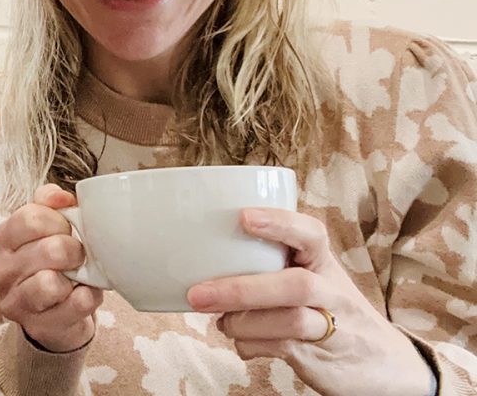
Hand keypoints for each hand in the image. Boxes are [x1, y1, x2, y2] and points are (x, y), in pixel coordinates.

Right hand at [0, 184, 103, 352]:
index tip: (67, 227)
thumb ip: (49, 202)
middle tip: (78, 254)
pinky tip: (85, 293)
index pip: (30, 218)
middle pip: (48, 249)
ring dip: (76, 275)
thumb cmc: (50, 262)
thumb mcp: (45, 227)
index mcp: (1, 241)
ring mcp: (16, 303)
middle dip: (73, 248)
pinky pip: (75, 305)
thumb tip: (63, 197)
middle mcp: (1, 272)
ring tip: (78, 275)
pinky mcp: (39, 326)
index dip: (58, 220)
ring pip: (51, 283)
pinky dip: (89, 297)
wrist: (54, 312)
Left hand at [187, 208, 432, 395]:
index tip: (243, 216)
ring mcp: (332, 327)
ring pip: (291, 322)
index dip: (279, 222)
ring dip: (244, 323)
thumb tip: (206, 260)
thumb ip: (272, 265)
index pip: (312, 234)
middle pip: (296, 285)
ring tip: (223, 321)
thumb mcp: (313, 278)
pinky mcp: (321, 357)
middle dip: (242, 290)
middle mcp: (332, 292)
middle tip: (198, 294)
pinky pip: (282, 349)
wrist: (385, 365)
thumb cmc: (330, 310)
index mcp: (324, 264)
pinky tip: (241, 340)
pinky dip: (250, 345)